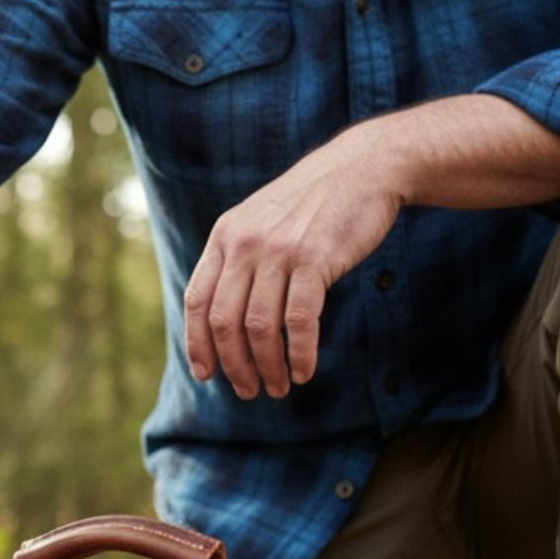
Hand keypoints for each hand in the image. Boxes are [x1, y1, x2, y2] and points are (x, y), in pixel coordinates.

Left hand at [183, 130, 404, 398]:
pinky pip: (299, 321)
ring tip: (279, 387)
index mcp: (224, 237)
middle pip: (225, 322)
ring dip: (267, 366)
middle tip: (249, 391)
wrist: (363, 167)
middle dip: (234, 365)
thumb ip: (237, 259)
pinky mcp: (314, 259)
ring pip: (260, 327)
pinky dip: (299, 353)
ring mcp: (278, 252)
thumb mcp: (259, 221)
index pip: (197, 301)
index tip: (205, 374)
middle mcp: (244, 245)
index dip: (198, 343)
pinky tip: (304, 371)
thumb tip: (222, 318)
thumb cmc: (312, 204)